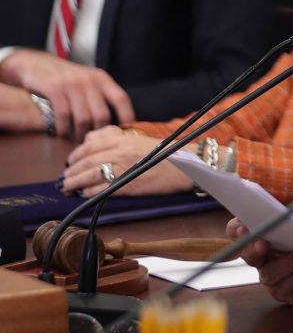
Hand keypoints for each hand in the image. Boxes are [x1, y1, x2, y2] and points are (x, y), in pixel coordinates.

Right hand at [0, 49, 133, 139]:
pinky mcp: (54, 88)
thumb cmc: (66, 77)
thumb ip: (101, 95)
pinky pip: (63, 115)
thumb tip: (118, 121)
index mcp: (102, 79)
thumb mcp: (88, 80)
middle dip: (99, 132)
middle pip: (102, 114)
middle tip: (94, 141)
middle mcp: (89, 80)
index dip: (127, 117)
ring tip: (78, 140)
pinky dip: (63, 129)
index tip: (126, 132)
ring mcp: (71, 84)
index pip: (121, 99)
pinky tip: (62, 133)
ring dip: (80, 134)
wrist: (36, 63)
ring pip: (83, 118)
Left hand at [63, 126, 191, 195]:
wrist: (189, 166)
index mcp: (123, 139)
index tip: (70, 161)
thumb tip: (96, 139)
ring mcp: (123, 168)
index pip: (90, 144)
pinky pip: (101, 189)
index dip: (76, 154)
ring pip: (89, 174)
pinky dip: (88, 192)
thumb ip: (118, 138)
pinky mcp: (128, 185)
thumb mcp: (141, 139)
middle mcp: (119, 152)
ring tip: (67, 188)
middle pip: (86, 160)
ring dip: (74, 182)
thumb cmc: (168, 153)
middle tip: (64, 177)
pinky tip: (83, 195)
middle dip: (71, 170)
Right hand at [229, 216, 292, 305]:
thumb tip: (285, 226)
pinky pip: (285, 287)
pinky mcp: (287, 292)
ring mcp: (274, 277)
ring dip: (286, 264)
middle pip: (248, 255)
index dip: (237, 229)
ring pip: (268, 274)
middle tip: (263, 243)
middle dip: (253, 249)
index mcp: (267, 235)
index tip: (243, 226)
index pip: (240, 231)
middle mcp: (265, 257)